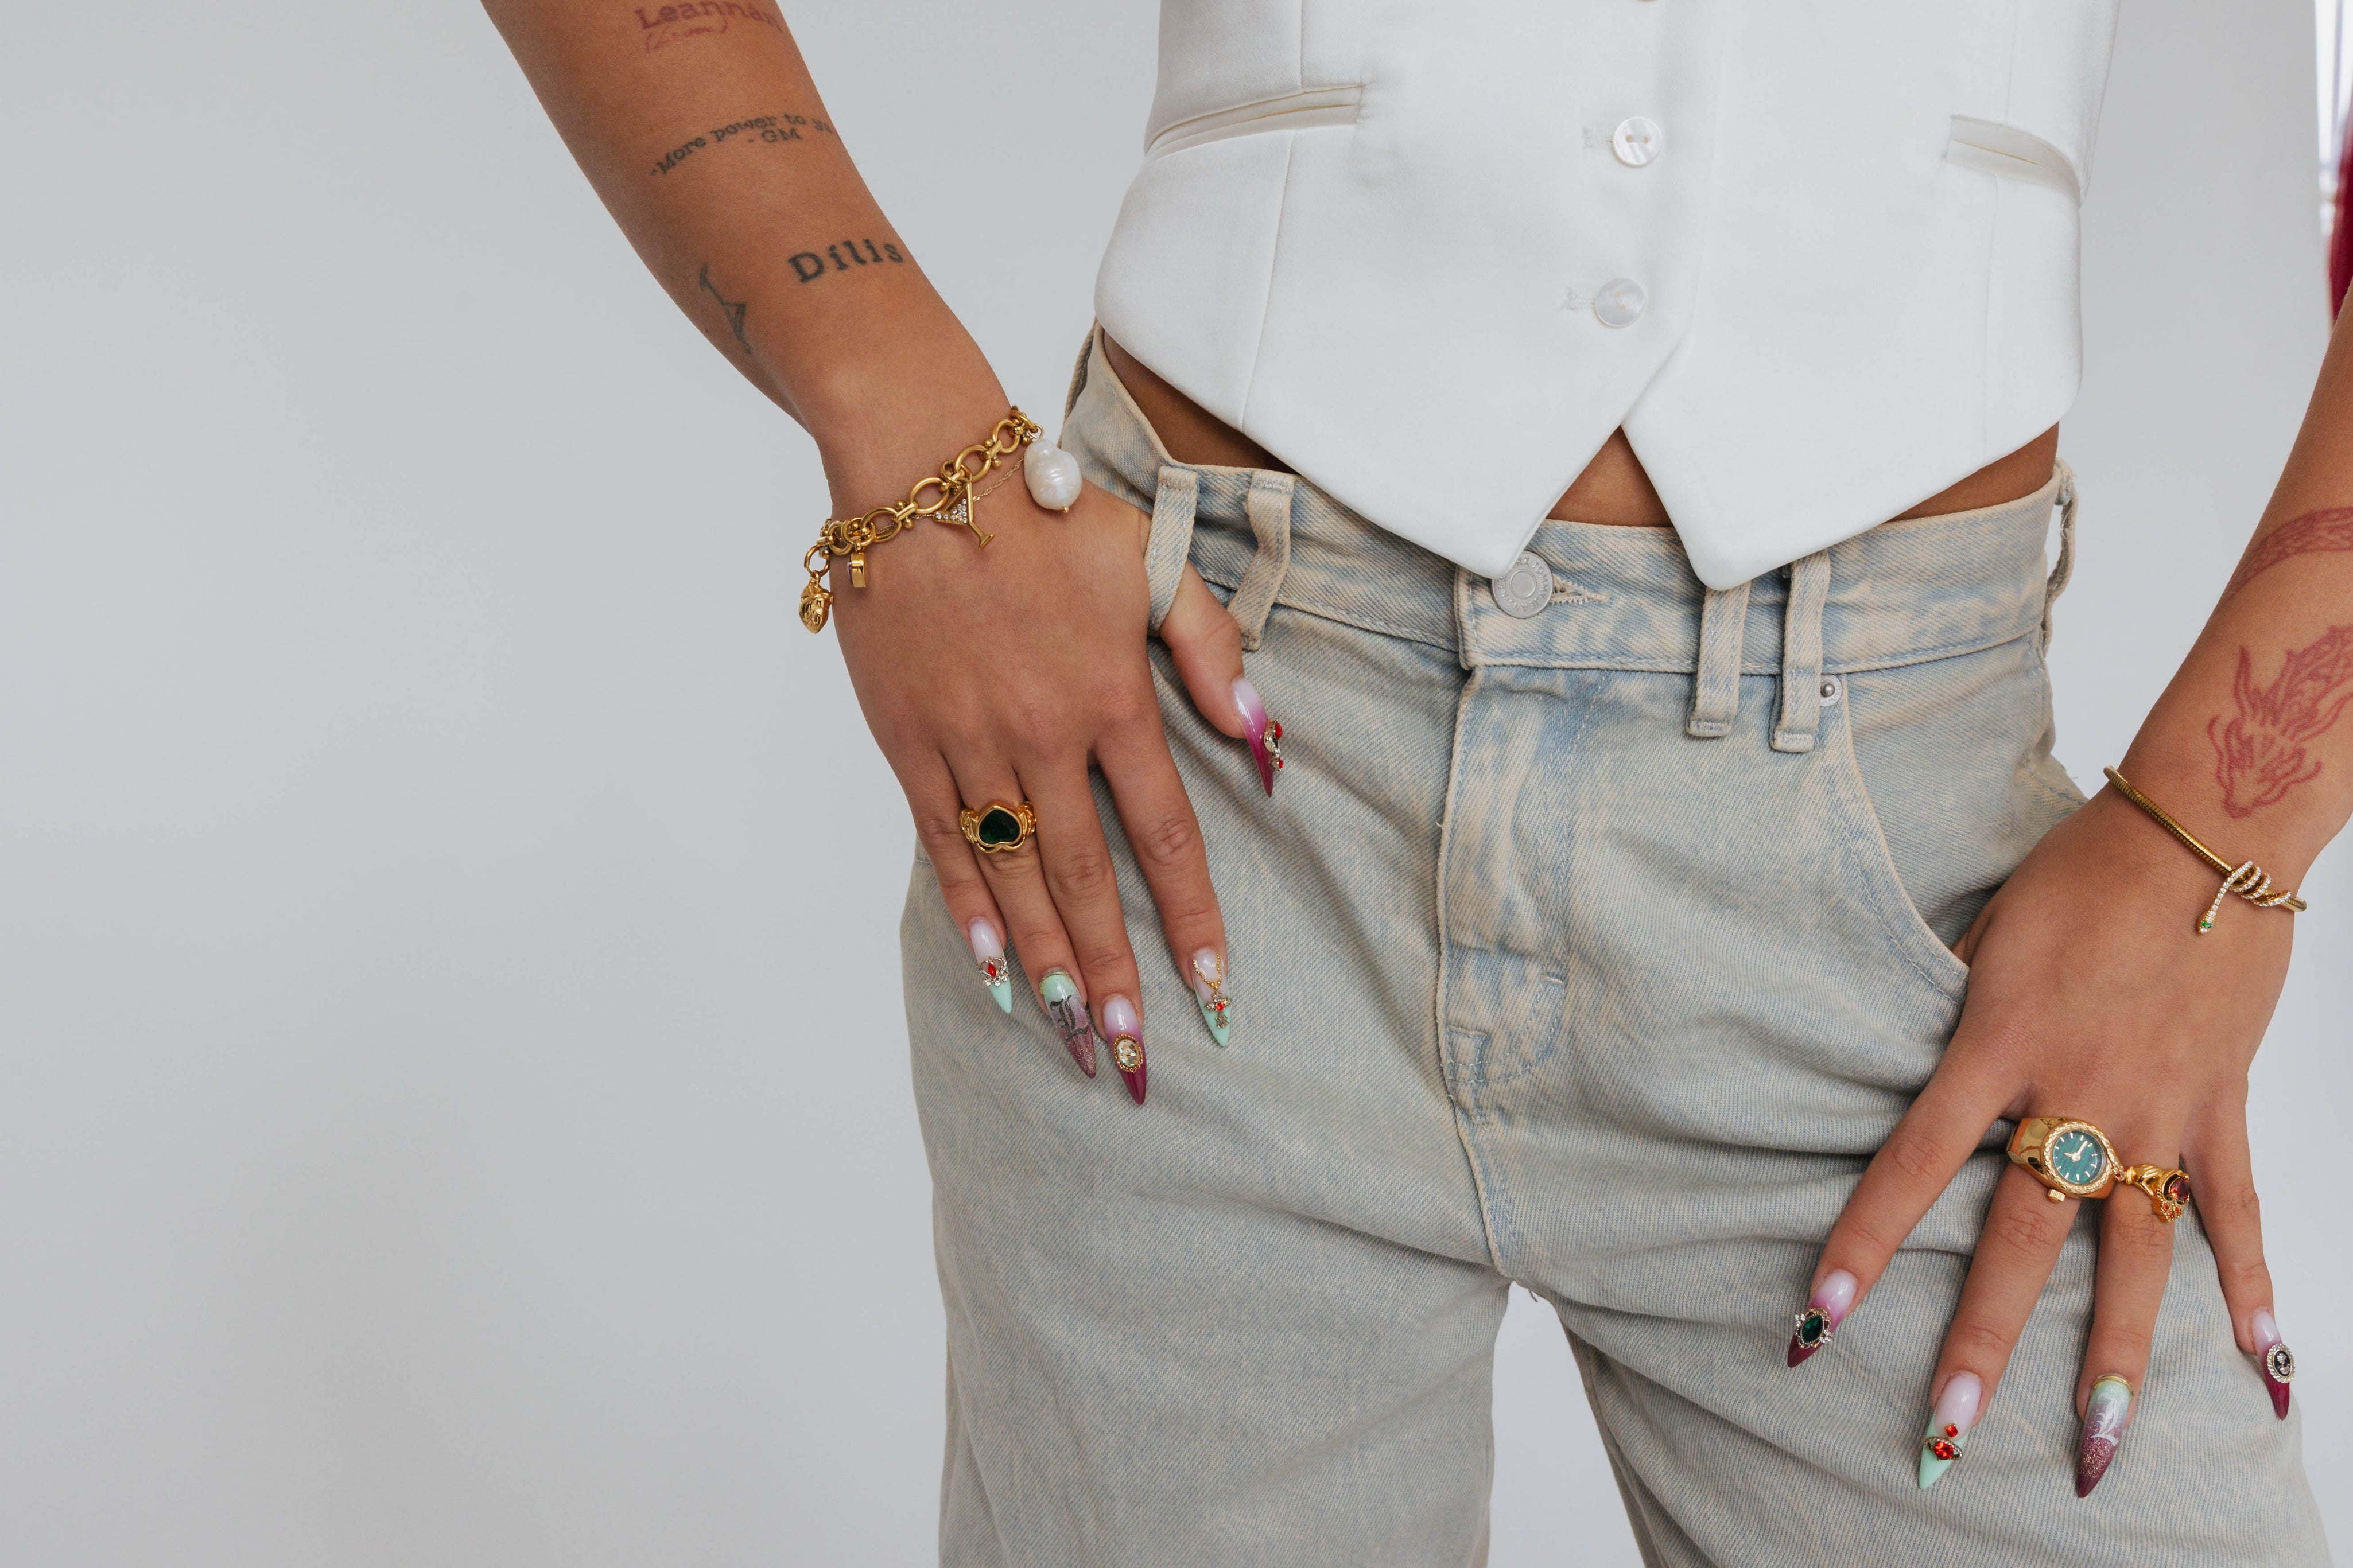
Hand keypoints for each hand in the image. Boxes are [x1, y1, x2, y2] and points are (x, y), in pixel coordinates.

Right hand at [830, 430, 1259, 1103]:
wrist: (919, 468)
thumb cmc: (1044, 512)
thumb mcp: (1151, 561)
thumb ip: (1211, 650)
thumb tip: (1263, 739)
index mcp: (1114, 699)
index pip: (1165, 838)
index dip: (1191, 922)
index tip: (1215, 992)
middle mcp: (1045, 738)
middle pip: (1088, 884)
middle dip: (1116, 980)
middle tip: (1137, 1060)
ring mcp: (971, 745)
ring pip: (1016, 880)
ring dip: (1047, 968)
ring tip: (1073, 1042)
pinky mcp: (910, 743)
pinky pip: (944, 844)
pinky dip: (968, 912)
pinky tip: (992, 973)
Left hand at [1791, 785, 2296, 1493]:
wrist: (2205, 832)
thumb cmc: (2077, 873)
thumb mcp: (1985, 933)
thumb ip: (1948, 1007)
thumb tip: (1904, 1057)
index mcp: (1998, 1048)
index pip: (1911, 1165)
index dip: (1863, 1244)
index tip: (1820, 1315)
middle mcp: (2076, 1096)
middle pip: (2018, 1242)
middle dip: (1981, 1347)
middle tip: (1945, 1439)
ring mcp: (2159, 1112)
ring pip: (2133, 1260)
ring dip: (2116, 1363)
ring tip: (2098, 1451)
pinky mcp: (2224, 1107)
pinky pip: (2238, 1215)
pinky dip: (2252, 1292)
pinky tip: (2265, 1371)